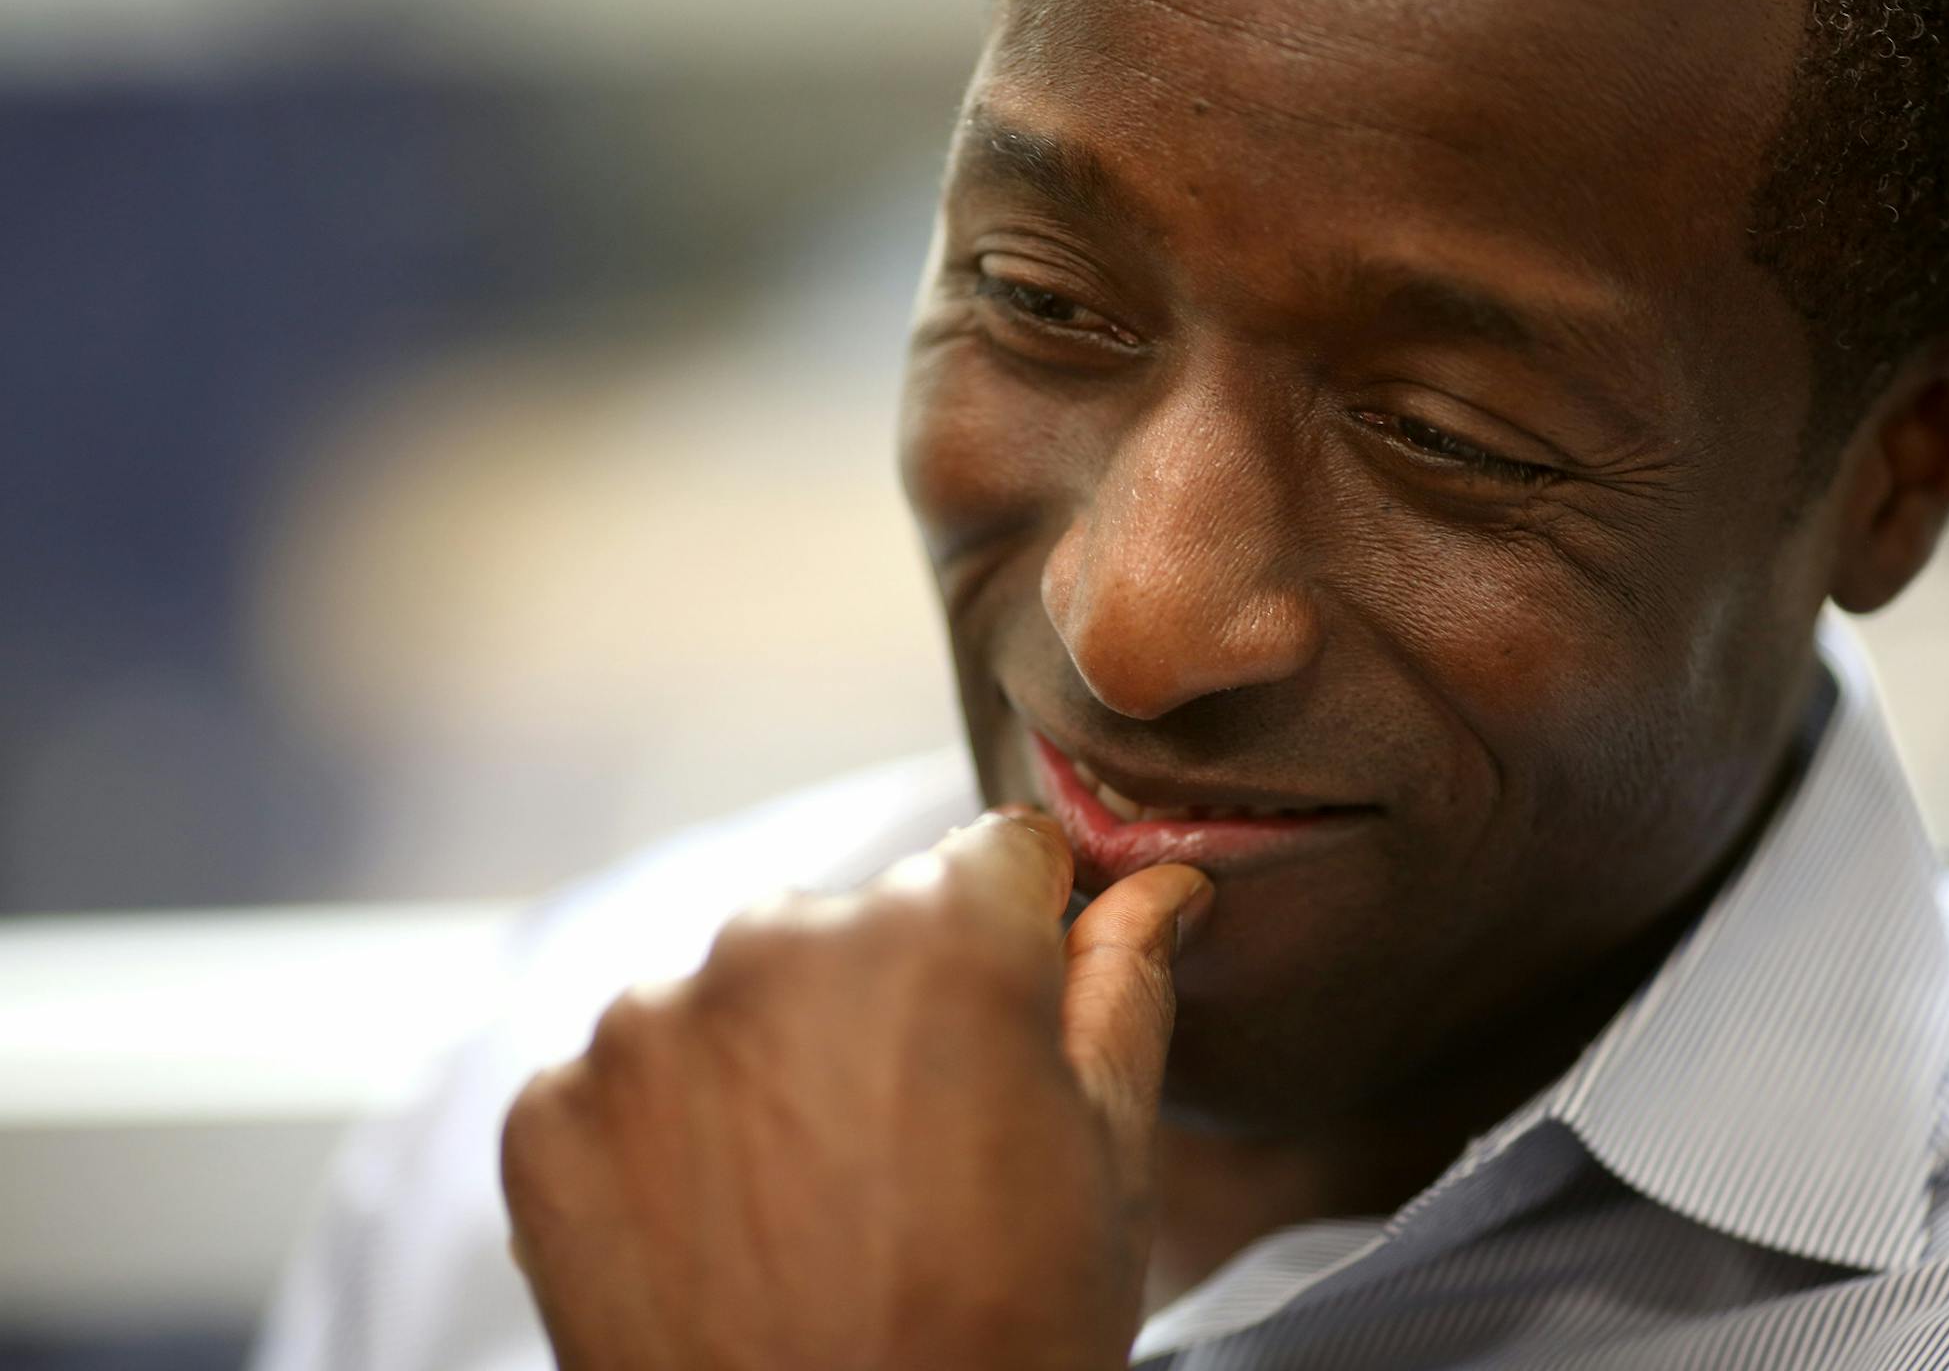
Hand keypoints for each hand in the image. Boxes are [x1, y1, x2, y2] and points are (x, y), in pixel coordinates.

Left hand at [500, 807, 1212, 1370]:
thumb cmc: (1003, 1339)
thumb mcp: (1109, 1161)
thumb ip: (1126, 987)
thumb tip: (1167, 884)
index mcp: (940, 934)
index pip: (999, 856)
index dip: (1024, 933)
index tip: (1015, 1014)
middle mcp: (777, 941)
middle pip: (858, 922)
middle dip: (891, 1001)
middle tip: (918, 1145)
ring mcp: (644, 1025)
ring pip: (735, 991)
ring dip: (774, 1057)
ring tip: (816, 1196)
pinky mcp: (551, 1111)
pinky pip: (627, 1075)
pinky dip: (669, 1132)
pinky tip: (724, 1226)